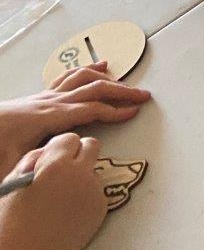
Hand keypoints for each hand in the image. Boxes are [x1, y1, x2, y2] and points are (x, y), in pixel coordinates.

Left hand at [0, 62, 150, 176]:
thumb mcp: (11, 164)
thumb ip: (33, 172)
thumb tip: (50, 182)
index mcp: (50, 117)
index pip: (91, 110)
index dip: (115, 111)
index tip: (135, 113)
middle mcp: (51, 101)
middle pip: (94, 89)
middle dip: (122, 92)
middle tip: (143, 96)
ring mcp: (46, 95)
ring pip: (84, 78)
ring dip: (107, 79)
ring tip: (125, 82)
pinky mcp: (40, 94)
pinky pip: (69, 77)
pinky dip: (88, 70)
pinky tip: (99, 67)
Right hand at [0, 134, 107, 249]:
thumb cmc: (10, 219)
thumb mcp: (14, 181)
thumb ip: (33, 159)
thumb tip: (49, 150)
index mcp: (56, 164)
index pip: (71, 138)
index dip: (61, 147)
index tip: (54, 157)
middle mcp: (81, 174)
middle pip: (93, 146)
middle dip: (80, 153)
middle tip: (64, 169)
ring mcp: (94, 193)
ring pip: (95, 172)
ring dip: (83, 177)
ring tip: (62, 197)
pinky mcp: (101, 211)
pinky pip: (98, 193)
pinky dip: (87, 197)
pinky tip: (68, 211)